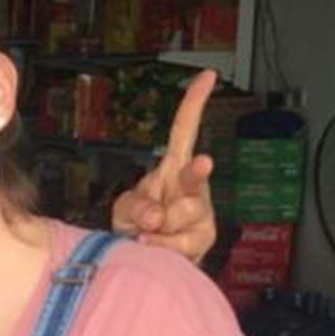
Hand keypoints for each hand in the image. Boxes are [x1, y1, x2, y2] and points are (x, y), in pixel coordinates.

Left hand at [109, 72, 218, 264]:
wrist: (149, 260)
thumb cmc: (137, 226)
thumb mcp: (126, 210)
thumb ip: (136, 207)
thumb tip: (155, 217)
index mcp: (174, 168)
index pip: (185, 131)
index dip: (195, 103)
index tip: (208, 75)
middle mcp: (193, 186)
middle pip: (196, 174)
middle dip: (197, 171)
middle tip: (204, 163)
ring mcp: (201, 213)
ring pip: (185, 212)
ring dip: (159, 226)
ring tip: (145, 233)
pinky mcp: (203, 238)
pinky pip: (180, 242)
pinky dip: (160, 246)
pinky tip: (150, 246)